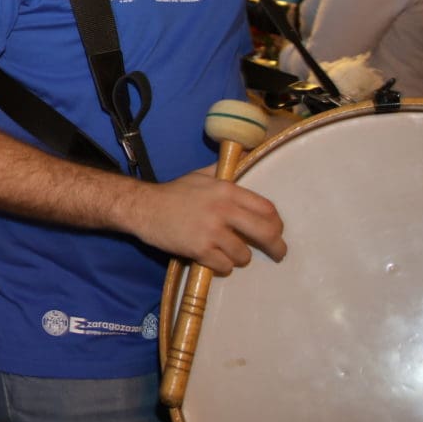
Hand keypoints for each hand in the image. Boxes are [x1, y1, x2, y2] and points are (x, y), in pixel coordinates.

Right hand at [125, 170, 285, 274]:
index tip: (277, 231)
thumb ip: (223, 171)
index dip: (277, 223)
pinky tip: (215, 260)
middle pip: (266, 233)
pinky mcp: (199, 250)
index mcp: (227, 190)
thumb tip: (244, 155)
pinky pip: (225, 266)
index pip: (267, 208)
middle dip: (276, 247)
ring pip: (244, 255)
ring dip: (239, 257)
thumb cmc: (174, 192)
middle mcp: (223, 210)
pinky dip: (223, 266)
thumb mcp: (200, 175)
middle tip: (278, 254)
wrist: (144, 207)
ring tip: (230, 253)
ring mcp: (212, 231)